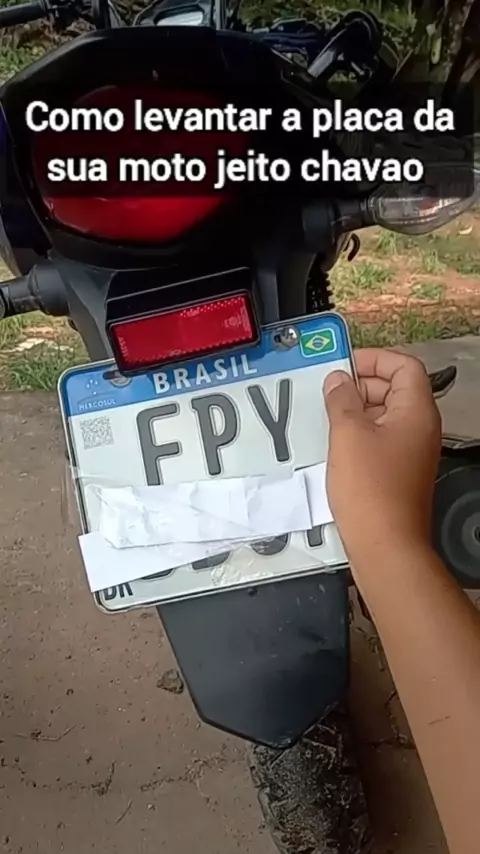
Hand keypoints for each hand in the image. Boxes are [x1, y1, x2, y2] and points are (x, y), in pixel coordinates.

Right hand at [323, 348, 441, 566]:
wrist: (385, 544)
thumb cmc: (370, 488)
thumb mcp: (348, 434)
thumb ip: (341, 399)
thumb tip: (338, 379)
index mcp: (416, 411)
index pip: (405, 366)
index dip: (375, 360)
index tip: (344, 366)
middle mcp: (420, 428)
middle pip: (395, 388)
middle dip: (361, 385)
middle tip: (329, 392)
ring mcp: (412, 451)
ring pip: (385, 415)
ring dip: (357, 410)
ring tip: (327, 417)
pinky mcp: (400, 471)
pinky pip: (381, 439)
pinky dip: (359, 433)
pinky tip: (335, 444)